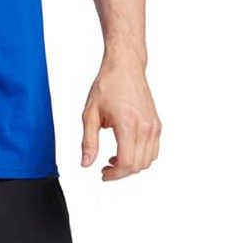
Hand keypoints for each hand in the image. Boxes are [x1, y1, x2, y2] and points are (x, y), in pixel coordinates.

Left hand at [81, 52, 160, 180]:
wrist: (125, 68)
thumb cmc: (107, 86)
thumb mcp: (90, 113)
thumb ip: (88, 141)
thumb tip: (86, 163)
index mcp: (127, 124)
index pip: (126, 162)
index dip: (114, 174)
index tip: (103, 174)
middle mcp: (145, 127)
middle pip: (138, 165)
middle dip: (121, 172)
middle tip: (105, 169)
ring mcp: (154, 126)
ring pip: (148, 160)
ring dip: (132, 166)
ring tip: (113, 160)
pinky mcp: (157, 124)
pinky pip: (153, 150)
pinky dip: (141, 156)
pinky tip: (125, 150)